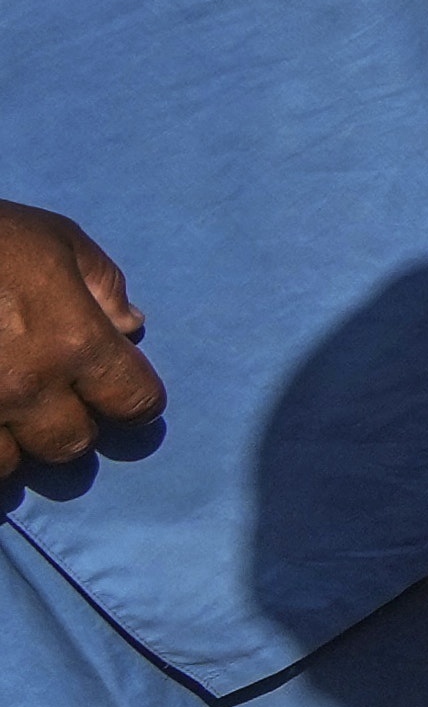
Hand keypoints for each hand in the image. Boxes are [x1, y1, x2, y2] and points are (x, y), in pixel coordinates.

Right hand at [0, 202, 157, 475]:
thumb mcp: (57, 241)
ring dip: (11, 443)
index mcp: (74, 342)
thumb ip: (102, 286)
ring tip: (2, 409)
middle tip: (51, 397)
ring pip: (10, 465)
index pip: (135, 400)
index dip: (135, 398)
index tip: (120, 391)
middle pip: (71, 444)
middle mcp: (28, 388)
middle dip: (68, 423)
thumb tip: (130, 326)